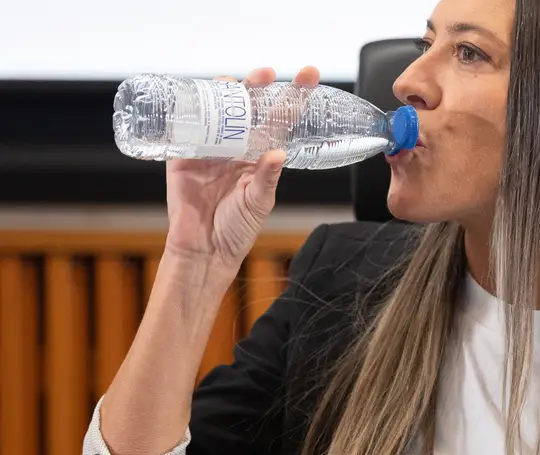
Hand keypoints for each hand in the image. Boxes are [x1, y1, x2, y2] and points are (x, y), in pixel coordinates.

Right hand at [163, 66, 320, 270]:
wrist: (205, 250)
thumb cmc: (236, 229)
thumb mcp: (258, 202)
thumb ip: (266, 178)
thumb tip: (278, 152)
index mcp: (259, 155)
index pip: (279, 119)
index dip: (293, 97)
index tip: (309, 75)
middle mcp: (236, 147)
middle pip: (248, 108)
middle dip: (257, 86)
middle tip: (266, 73)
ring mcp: (209, 149)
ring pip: (217, 111)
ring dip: (225, 93)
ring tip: (233, 84)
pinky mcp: (183, 156)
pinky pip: (185, 128)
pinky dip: (189, 111)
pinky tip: (197, 97)